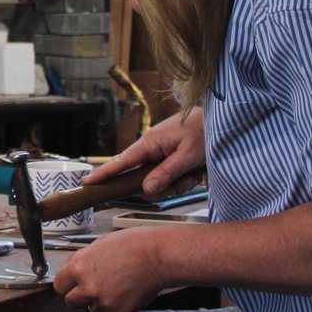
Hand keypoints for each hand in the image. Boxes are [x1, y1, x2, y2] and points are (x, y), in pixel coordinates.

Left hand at [53, 227, 168, 311]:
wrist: (156, 257)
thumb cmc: (129, 246)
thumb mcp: (95, 247)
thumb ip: (79, 263)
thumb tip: (70, 273)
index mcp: (78, 269)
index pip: (59, 286)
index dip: (67, 285)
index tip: (72, 285)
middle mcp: (88, 288)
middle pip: (71, 302)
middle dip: (79, 297)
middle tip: (92, 289)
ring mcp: (104, 302)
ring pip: (91, 310)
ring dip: (98, 303)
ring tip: (113, 288)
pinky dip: (115, 307)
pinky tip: (124, 293)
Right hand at [86, 107, 205, 198]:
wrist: (222, 121)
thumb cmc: (204, 130)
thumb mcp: (187, 155)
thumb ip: (166, 173)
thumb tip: (146, 189)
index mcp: (150, 144)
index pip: (121, 161)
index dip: (104, 173)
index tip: (88, 181)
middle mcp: (152, 150)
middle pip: (143, 180)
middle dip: (164, 186)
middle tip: (182, 181)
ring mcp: (162, 156)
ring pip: (159, 183)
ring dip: (178, 183)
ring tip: (193, 173)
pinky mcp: (171, 160)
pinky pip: (171, 179)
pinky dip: (184, 180)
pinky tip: (196, 172)